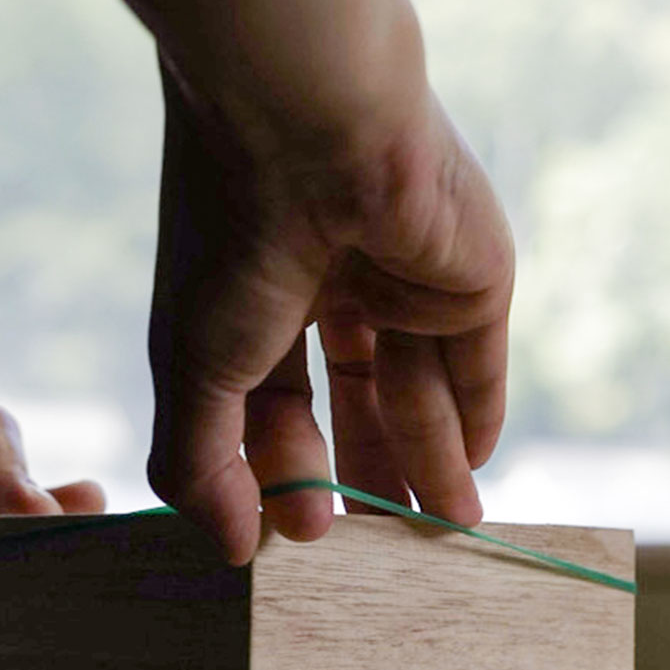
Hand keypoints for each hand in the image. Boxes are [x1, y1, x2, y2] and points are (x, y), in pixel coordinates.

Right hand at [43, 0, 514, 563]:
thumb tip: (230, 550)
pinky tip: (474, 469)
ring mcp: (401, 279)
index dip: (283, 472)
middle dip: (361, 474)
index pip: (270, 404)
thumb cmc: (232, 239)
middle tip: (379, 548)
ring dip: (427, 463)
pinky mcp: (470, 276)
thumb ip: (201, 463)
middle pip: (351, 402)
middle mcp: (328, 288)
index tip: (298, 536)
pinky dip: (475, 415)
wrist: (310, 120)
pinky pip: (476, 361)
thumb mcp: (193, 368)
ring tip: (439, 532)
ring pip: (417, 390)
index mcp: (253, 300)